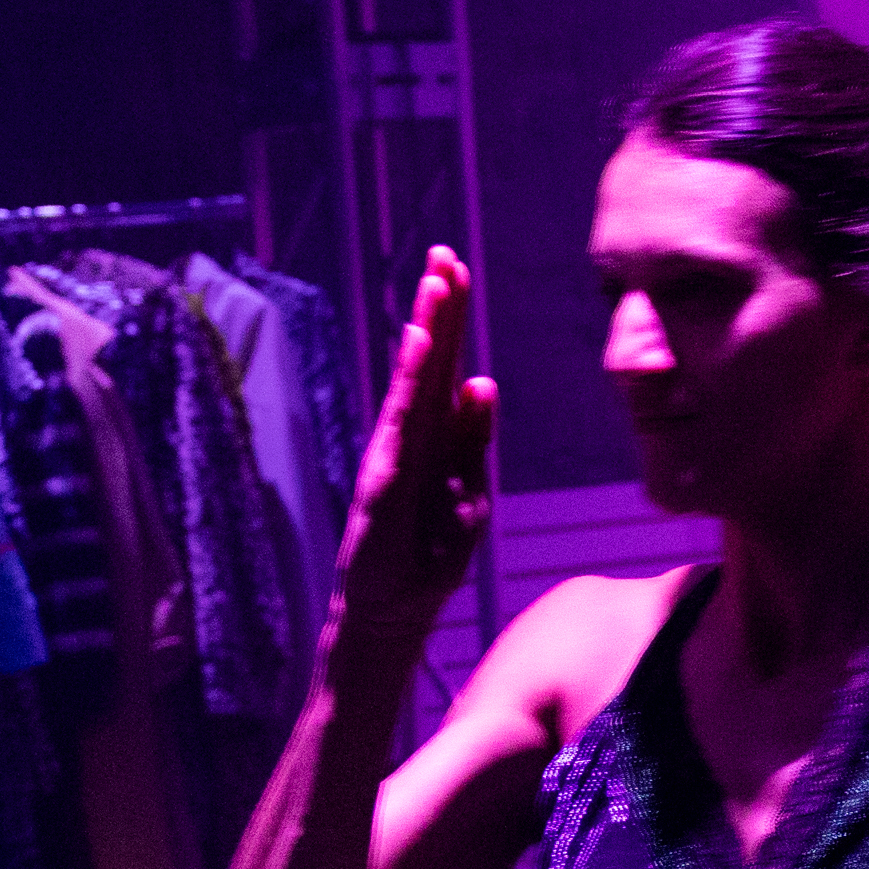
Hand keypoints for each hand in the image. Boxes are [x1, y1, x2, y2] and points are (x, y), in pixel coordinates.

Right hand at [335, 246, 495, 644]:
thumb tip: (483, 383)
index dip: (450, 319)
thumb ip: (474, 445)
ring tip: (435, 285)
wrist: (390, 615)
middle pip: (430, 364)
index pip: (446, 368)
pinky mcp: (385, 485)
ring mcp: (396, 459)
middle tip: (442, 253)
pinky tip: (420, 347)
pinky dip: (412, 386)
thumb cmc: (428, 559)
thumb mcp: (468, 499)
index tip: (454, 267)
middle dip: (438, 309)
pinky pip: (404, 427)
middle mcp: (412, 440)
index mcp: (436, 440)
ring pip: (416, 386)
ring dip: (427, 333)